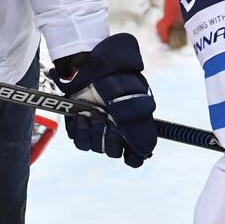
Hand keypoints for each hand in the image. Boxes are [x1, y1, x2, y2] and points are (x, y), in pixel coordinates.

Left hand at [49, 33, 156, 167]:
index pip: (134, 157)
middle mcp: (115, 130)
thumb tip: (145, 150)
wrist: (94, 65)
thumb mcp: (136, 96)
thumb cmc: (118, 77)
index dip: (132, 158)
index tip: (129, 151)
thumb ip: (141, 122)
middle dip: (110, 140)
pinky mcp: (79, 125)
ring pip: (95, 147)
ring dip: (94, 133)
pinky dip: (80, 131)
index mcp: (131, 127)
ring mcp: (97, 129)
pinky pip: (78, 140)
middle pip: (113, 152)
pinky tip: (81, 116)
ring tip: (94, 114)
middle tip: (108, 121)